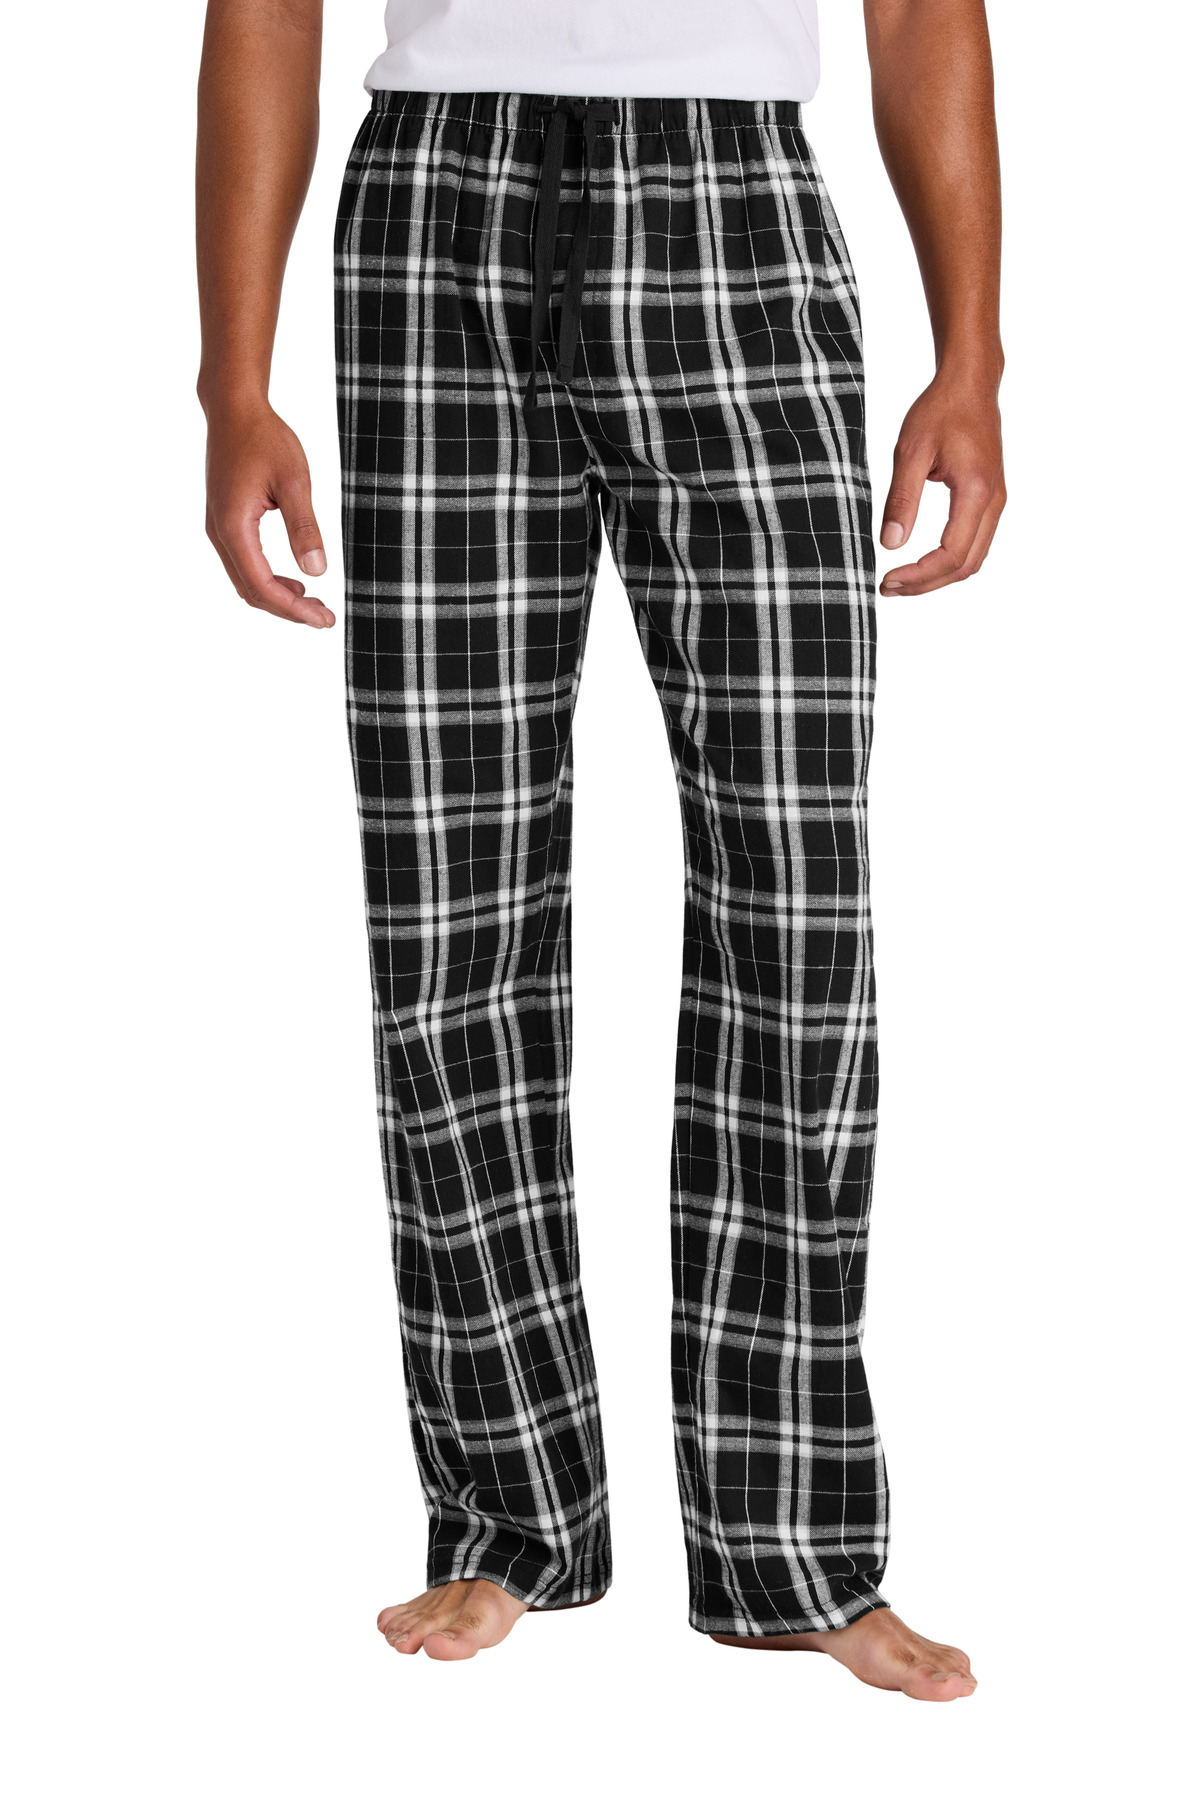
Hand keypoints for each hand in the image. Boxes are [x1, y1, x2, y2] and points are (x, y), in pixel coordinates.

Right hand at [203, 397, 334, 627]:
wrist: (234, 409)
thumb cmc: (264, 437)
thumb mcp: (294, 481)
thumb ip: (305, 528)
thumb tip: (318, 572)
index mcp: (234, 526)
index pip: (263, 585)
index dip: (294, 610)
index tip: (325, 619)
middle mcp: (220, 533)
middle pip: (251, 591)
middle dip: (288, 611)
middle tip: (324, 618)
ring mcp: (218, 528)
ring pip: (245, 581)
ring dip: (278, 598)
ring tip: (314, 603)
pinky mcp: (224, 522)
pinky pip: (243, 564)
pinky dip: (268, 580)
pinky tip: (296, 581)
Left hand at [879, 368, 1004, 595]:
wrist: (971, 384)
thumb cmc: (941, 410)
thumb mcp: (911, 451)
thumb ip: (902, 500)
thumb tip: (890, 544)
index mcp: (976, 492)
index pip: (951, 554)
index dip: (918, 575)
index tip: (887, 580)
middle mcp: (994, 502)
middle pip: (965, 566)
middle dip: (926, 584)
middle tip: (887, 589)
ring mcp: (996, 502)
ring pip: (973, 559)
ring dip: (938, 577)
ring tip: (900, 581)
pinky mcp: (991, 499)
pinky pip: (975, 544)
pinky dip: (949, 562)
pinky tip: (922, 563)